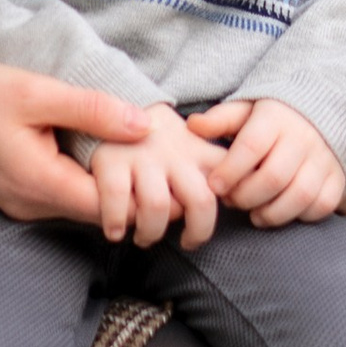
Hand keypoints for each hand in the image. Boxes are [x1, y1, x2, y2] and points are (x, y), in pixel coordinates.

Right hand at [0, 60, 151, 225]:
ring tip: (129, 143)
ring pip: (81, 202)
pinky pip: (61, 192)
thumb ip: (91, 109)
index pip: (111, 208)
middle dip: (131, 185)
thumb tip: (144, 125)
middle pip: (99, 209)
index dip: (143, 190)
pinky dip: (82, 174)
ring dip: (106, 179)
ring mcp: (21, 203)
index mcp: (38, 184)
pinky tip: (90, 144)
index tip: (165, 161)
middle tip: (157, 150)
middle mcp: (31, 205)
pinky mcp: (15, 193)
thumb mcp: (34, 91)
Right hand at [91, 103, 225, 249]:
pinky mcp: (110, 160)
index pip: (229, 175)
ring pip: (157, 207)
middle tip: (188, 243)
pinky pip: (117, 199)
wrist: (110, 103)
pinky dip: (116, 222)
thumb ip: (207, 164)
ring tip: (144, 237)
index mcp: (197, 149)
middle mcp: (174, 153)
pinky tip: (115, 231)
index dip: (235, 198)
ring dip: (151, 232)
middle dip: (198, 231)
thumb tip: (230, 200)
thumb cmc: (153, 136)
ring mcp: (142, 156)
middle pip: (200, 201)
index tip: (228, 211)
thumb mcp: (187, 140)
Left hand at [188, 96, 345, 228]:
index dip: (229, 171)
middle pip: (273, 177)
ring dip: (271, 213)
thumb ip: (220, 119)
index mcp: (275, 117)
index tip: (213, 186)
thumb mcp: (245, 110)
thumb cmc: (271, 118)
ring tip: (253, 213)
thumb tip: (192, 125)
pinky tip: (280, 212)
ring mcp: (324, 159)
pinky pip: (321, 205)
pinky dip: (299, 216)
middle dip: (246, 196)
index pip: (251, 147)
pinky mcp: (338, 178)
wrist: (319, 113)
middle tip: (231, 201)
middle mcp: (303, 137)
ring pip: (299, 195)